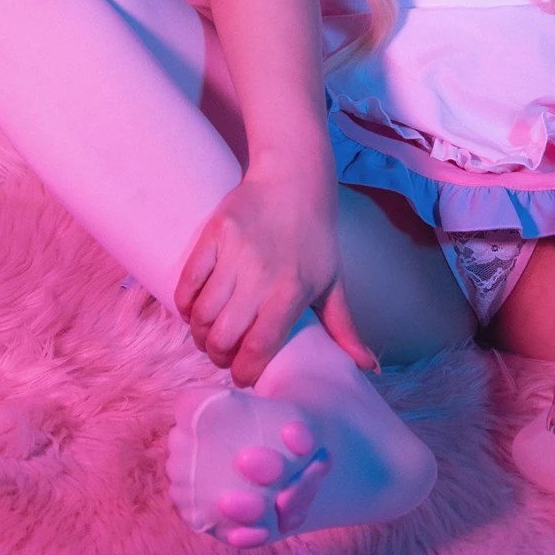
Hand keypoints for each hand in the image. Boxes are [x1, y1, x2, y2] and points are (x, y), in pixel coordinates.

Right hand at [173, 171, 378, 388]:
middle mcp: (262, 275)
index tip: (242, 375)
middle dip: (219, 356)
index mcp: (293, 290)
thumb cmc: (316, 236)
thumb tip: (369, 367)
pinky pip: (187, 284)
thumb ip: (345, 327)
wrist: (294, 178)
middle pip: (223, 336)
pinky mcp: (213, 235)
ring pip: (202, 314)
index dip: (245, 371)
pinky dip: (185, 305)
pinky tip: (195, 310)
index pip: (259, 346)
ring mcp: (234, 254)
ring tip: (209, 335)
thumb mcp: (333, 281)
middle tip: (223, 355)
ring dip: (201, 334)